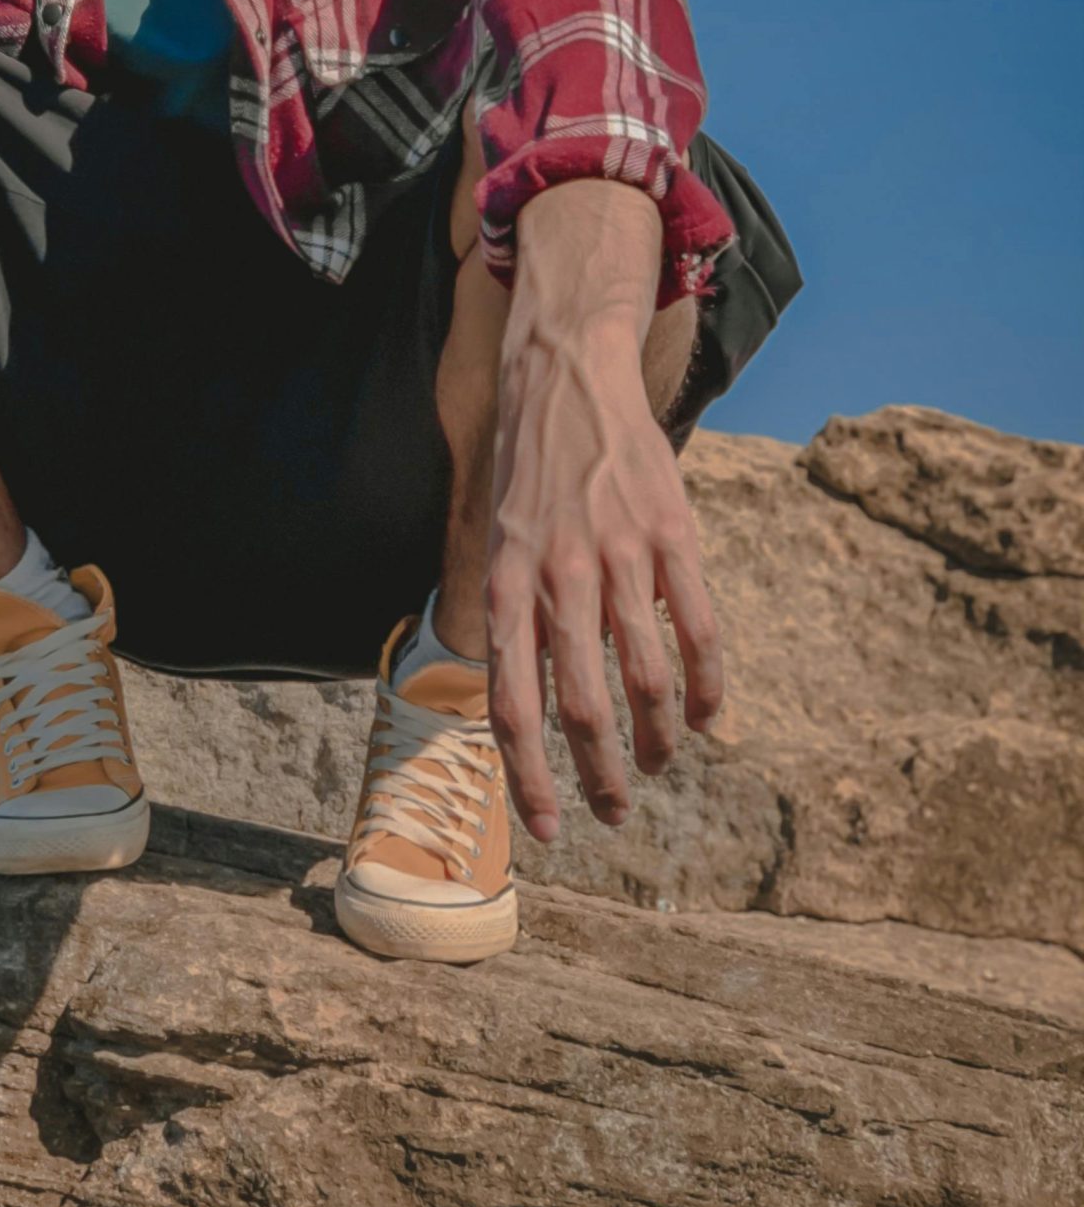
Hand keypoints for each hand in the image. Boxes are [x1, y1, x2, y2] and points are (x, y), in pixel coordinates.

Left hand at [484, 183, 724, 840]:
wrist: (568, 376)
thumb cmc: (530, 473)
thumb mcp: (499, 540)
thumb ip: (514, 615)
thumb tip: (528, 702)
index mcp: (507, 584)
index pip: (513, 705)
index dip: (531, 778)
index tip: (550, 830)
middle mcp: (558, 576)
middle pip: (582, 706)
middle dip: (598, 776)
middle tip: (611, 814)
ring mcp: (619, 555)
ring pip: (646, 677)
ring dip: (657, 738)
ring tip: (659, 766)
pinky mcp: (671, 535)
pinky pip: (697, 629)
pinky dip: (707, 685)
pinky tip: (706, 720)